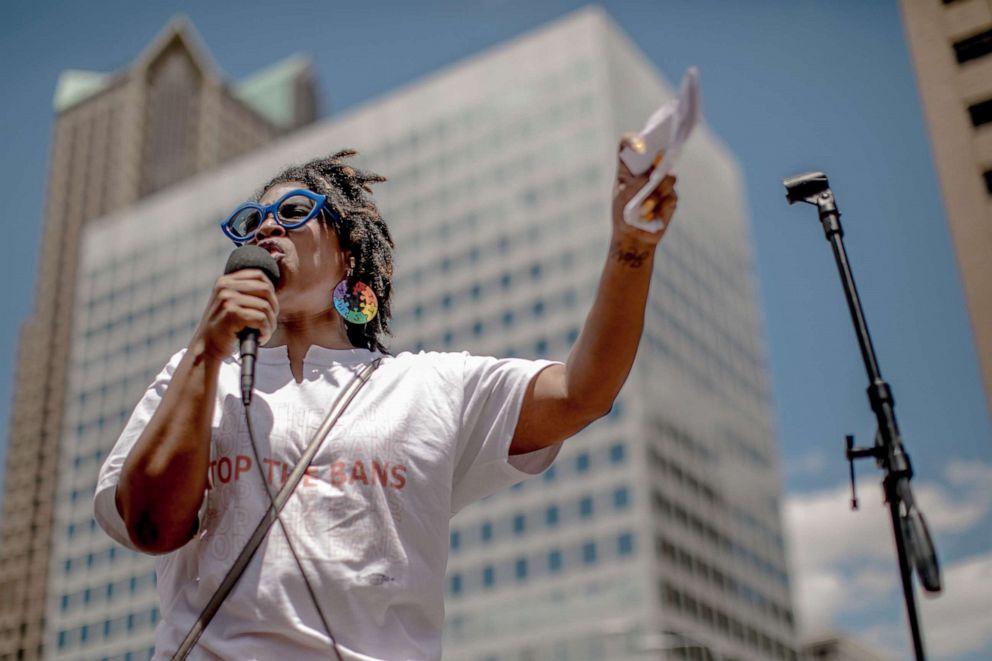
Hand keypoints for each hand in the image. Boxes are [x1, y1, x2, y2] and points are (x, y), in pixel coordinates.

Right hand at [193, 270, 278, 359]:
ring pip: (266, 307)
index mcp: (225, 281)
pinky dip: (266, 331)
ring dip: (270, 324)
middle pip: (266, 290)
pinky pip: (262, 319)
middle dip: (273, 308)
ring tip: (262, 333)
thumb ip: (244, 292)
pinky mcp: (232, 314)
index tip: (270, 307)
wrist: (206, 348)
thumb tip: (271, 286)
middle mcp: (225, 287)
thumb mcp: (230, 303)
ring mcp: (228, 299)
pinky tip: (259, 338)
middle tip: (268, 323)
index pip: (259, 275)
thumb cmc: (223, 328)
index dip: (271, 290)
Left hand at [612, 133, 677, 247]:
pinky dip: (662, 207)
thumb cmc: (623, 215)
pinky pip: (672, 197)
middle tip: (663, 156)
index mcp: (628, 168)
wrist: (634, 238)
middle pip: (657, 154)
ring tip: (647, 206)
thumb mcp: (623, 200)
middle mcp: (647, 171)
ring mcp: (661, 183)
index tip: (641, 144)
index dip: (633, 140)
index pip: (627, 145)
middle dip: (661, 156)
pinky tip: (654, 215)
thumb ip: (635, 185)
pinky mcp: (671, 197)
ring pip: (668, 178)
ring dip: (658, 191)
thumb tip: (654, 173)